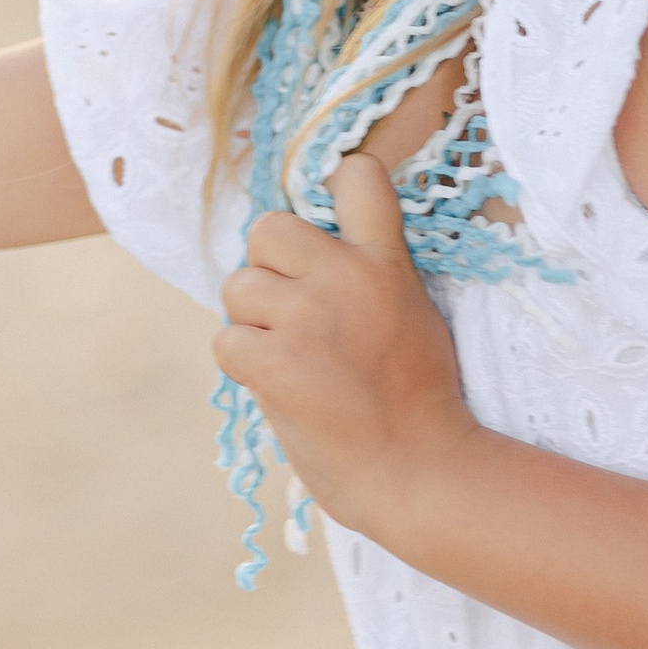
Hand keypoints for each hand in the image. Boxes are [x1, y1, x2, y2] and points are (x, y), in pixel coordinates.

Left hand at [211, 154, 476, 534]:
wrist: (422, 472)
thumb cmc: (415, 399)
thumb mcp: (410, 311)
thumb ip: (366, 270)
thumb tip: (302, 249)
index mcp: (386, 261)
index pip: (356, 175)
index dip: (329, 190)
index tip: (326, 232)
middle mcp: (347, 277)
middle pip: (266, 228)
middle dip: (267, 270)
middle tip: (294, 315)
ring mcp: (309, 318)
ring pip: (237, 287)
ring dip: (252, 323)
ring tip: (292, 359)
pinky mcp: (276, 362)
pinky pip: (225, 341)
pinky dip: (244, 367)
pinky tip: (279, 388)